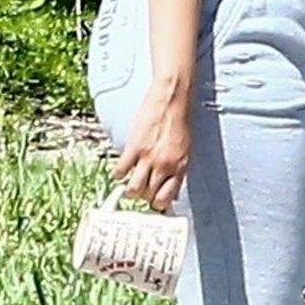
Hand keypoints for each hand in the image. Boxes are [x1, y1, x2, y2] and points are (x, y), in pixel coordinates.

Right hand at [112, 80, 190, 211]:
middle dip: (143, 197)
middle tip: (140, 190)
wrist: (173, 100)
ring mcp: (148, 158)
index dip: (157, 205)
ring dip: (130, 189)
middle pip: (148, 196)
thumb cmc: (180, 122)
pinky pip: (120, 171)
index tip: (152, 203)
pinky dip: (118, 173)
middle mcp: (165, 166)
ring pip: (133, 189)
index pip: (166, 199)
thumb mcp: (187, 150)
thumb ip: (178, 171)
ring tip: (130, 181)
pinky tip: (120, 169)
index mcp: (180, 168)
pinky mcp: (134, 148)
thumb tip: (172, 191)